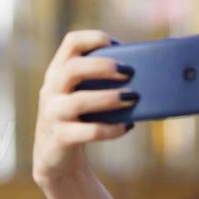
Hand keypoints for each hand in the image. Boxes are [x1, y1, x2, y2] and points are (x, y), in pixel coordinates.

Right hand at [31, 29, 136, 187]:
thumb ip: (103, 85)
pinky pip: (90, 132)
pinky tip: (127, 126)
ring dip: (110, 98)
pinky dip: (112, 129)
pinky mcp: (61, 138)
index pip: (71, 43)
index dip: (95, 38)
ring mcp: (53, 114)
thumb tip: (147, 80)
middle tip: (129, 72)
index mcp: (58, 72)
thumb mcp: (84, 98)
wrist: (56, 160)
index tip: (117, 44)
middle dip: (103, 66)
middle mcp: (51, 90)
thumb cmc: (79, 122)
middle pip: (73, 69)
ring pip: (80, 101)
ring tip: (133, 97)